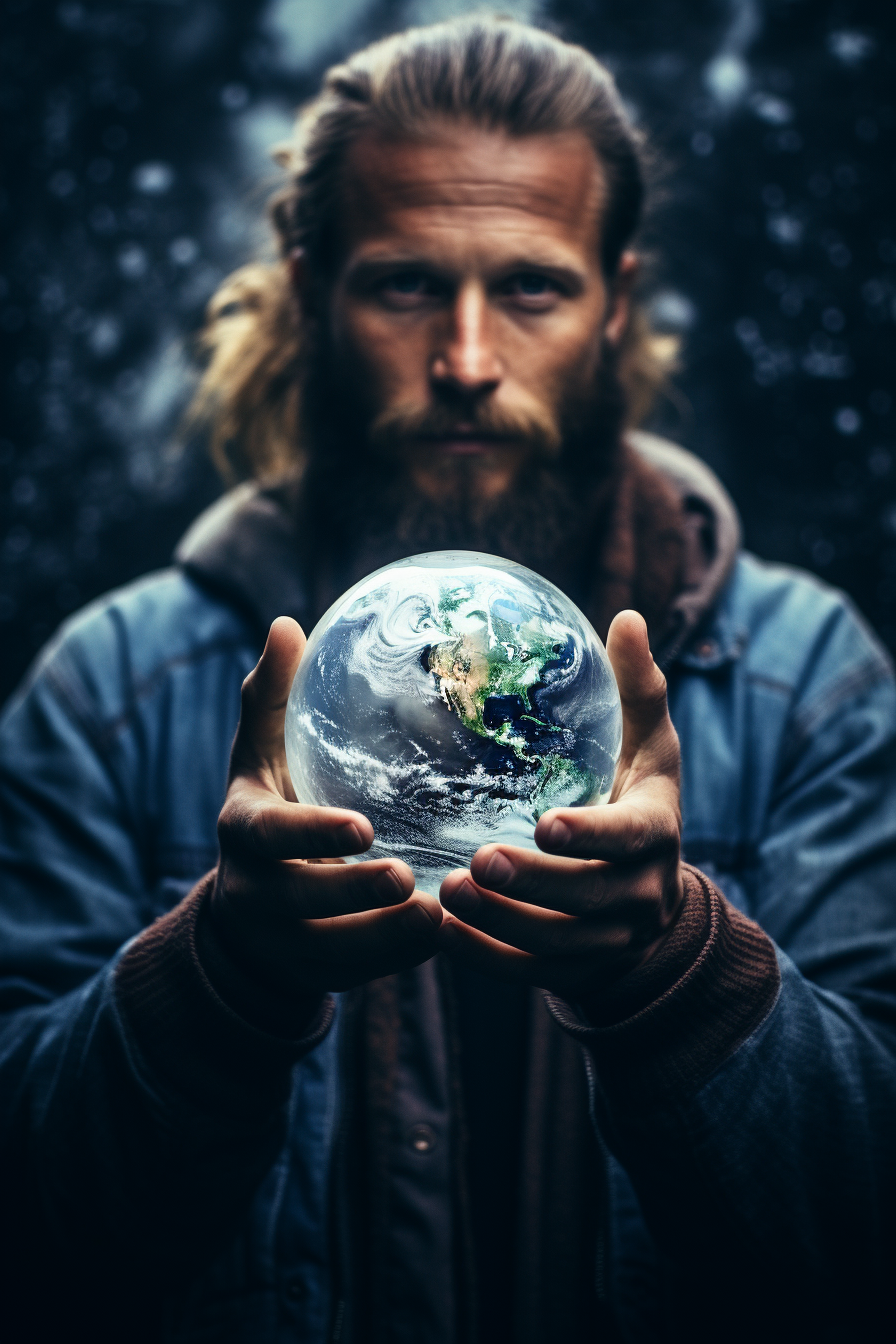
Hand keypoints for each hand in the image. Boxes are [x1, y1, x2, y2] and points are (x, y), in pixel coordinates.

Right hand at [209, 617, 441, 995]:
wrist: (249, 912)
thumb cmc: (268, 809)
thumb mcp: (260, 757)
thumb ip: (269, 698)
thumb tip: (287, 625)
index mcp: (244, 832)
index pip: (271, 836)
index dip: (312, 836)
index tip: (363, 829)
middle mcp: (257, 893)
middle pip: (304, 903)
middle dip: (356, 896)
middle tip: (411, 879)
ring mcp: (287, 943)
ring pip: (339, 951)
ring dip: (390, 937)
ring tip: (443, 911)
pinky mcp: (321, 975)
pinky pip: (365, 974)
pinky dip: (403, 958)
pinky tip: (452, 933)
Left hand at [439, 610, 683, 995]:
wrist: (654, 907)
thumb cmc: (638, 804)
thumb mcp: (650, 749)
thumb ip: (637, 690)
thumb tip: (626, 616)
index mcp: (655, 833)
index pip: (628, 839)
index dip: (590, 837)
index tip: (546, 824)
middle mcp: (640, 895)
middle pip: (586, 899)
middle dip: (532, 883)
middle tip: (476, 859)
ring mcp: (610, 941)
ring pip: (554, 943)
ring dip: (500, 920)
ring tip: (444, 889)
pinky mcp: (578, 971)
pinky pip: (530, 973)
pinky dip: (486, 956)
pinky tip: (443, 927)